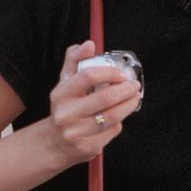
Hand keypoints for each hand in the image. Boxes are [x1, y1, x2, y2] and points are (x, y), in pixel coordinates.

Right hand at [47, 41, 141, 167]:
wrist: (55, 143)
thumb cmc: (66, 107)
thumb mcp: (66, 82)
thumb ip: (75, 60)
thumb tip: (88, 44)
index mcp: (60, 94)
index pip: (88, 76)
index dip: (110, 72)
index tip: (122, 73)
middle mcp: (65, 114)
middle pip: (105, 98)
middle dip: (126, 89)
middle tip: (134, 85)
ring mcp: (75, 133)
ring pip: (112, 116)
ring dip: (129, 104)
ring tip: (134, 97)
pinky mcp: (87, 147)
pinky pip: (112, 131)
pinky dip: (119, 121)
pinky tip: (119, 116)